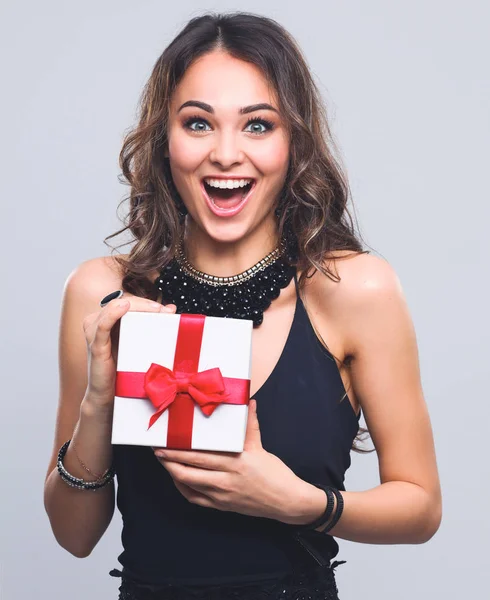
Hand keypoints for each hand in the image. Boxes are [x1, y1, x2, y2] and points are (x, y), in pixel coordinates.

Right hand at [82, 293, 175, 407]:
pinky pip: (103, 325)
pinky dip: (113, 313)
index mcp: (108, 319)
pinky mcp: (95, 345)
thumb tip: (171, 308)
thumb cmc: (122, 370)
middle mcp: (98, 321)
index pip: (129, 302)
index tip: (167, 310)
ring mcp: (94, 332)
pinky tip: (124, 307)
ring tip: (155, 310)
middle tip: (164, 311)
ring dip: (136, 307)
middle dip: (145, 304)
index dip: (147, 302)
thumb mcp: (139, 344)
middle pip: (122, 302)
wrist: (108, 396)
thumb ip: (152, 325)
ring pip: (114, 308)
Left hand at [153, 400, 313, 522]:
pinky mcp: (221, 506)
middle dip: (170, 459)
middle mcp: (227, 480)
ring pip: (190, 485)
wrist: (286, 502)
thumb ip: (251, 425)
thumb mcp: (261, 447)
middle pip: (190, 470)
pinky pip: (195, 499)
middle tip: (157, 450)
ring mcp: (222, 496)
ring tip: (164, 462)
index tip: (168, 440)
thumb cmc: (275, 474)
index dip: (181, 449)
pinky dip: (183, 488)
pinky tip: (178, 479)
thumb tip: (248, 402)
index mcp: (237, 462)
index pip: (202, 455)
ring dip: (173, 473)